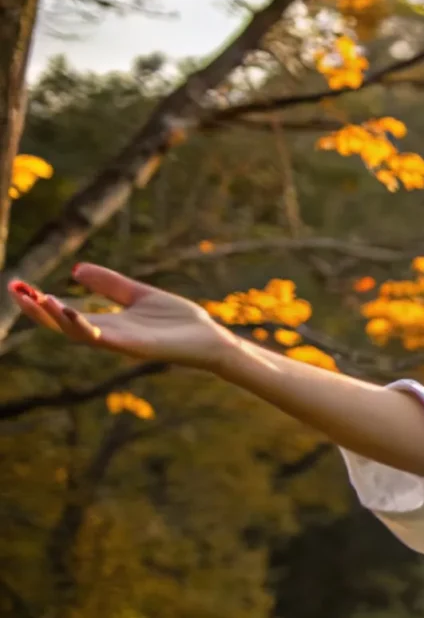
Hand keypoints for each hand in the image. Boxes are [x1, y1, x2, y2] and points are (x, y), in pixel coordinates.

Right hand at [9, 265, 240, 369]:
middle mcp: (109, 336)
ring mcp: (121, 344)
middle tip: (15, 291)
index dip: (41, 302)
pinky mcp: (137, 347)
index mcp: (108, 324)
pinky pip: (104, 339)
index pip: (64, 314)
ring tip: (37, 299)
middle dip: (37, 310)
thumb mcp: (138, 294)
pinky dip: (84, 327)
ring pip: (78, 334)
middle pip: (62, 326)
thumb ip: (110, 284)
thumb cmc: (179, 321)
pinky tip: (69, 312)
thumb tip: (76, 269)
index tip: (19, 286)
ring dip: (56, 318)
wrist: (211, 338)